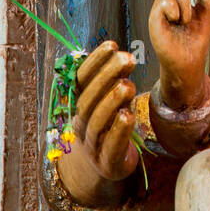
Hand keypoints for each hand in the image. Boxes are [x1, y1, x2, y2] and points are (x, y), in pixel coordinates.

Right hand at [57, 39, 138, 200]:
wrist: (104, 167)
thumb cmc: (110, 127)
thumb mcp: (110, 103)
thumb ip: (113, 84)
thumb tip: (120, 54)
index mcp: (80, 106)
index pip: (82, 80)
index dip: (95, 62)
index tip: (111, 44)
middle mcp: (82, 123)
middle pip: (89, 99)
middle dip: (107, 76)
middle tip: (127, 58)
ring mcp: (92, 144)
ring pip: (96, 121)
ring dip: (111, 101)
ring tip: (128, 85)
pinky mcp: (108, 162)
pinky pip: (110, 146)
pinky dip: (118, 131)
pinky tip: (128, 116)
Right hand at [148, 0, 209, 110]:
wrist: (188, 65)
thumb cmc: (195, 43)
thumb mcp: (206, 17)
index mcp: (180, 1)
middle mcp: (167, 3)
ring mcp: (159, 10)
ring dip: (184, 2)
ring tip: (184, 19)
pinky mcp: (154, 19)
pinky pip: (166, 1)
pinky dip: (175, 8)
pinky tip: (176, 20)